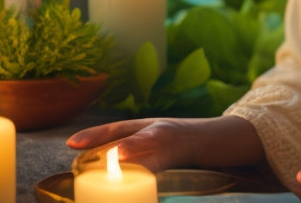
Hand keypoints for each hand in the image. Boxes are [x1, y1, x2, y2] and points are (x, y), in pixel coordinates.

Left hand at [67, 115, 265, 172]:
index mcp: (152, 127)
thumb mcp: (165, 150)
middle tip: (76, 147)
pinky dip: (156, 164)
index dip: (94, 134)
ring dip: (130, 147)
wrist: (230, 138)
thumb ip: (145, 158)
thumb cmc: (193, 148)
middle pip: (128, 130)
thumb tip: (117, 173)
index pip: (118, 127)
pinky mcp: (190, 148)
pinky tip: (145, 174)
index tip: (70, 143)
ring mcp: (176, 135)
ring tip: (114, 156)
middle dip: (102, 138)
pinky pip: (170, 156)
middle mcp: (160, 127)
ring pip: (148, 139)